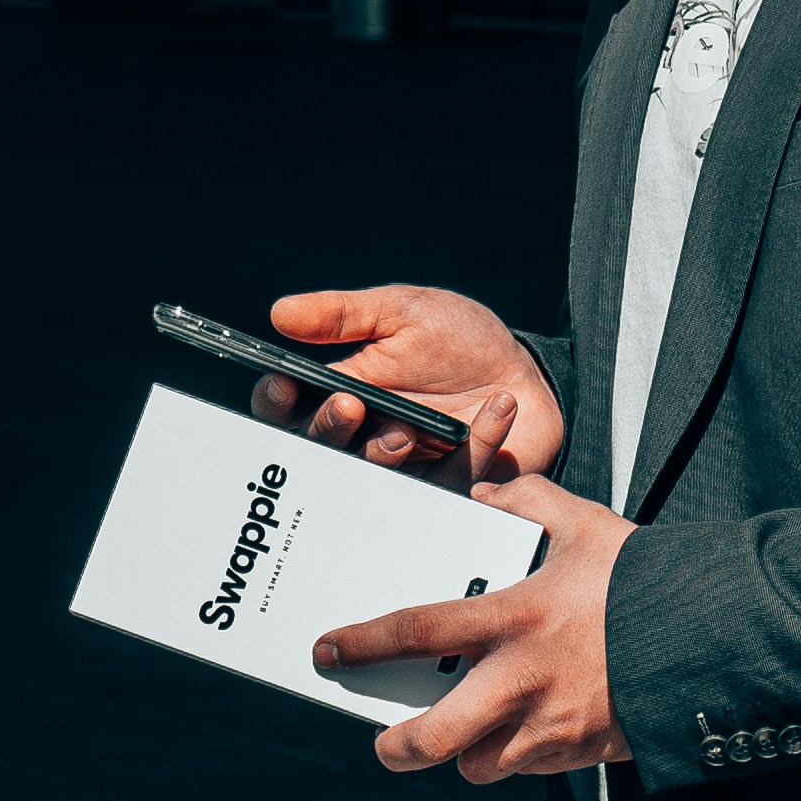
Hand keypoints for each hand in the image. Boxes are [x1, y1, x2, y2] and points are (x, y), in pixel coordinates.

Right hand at [256, 283, 563, 483]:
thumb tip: (279, 314)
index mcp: (340, 393)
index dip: (276, 402)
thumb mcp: (402, 312)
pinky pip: (456, 482)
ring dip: (382, 453)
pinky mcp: (453, 488)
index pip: (287, 408)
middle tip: (348, 406)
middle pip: (321, 451)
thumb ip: (344, 316)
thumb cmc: (455, 339)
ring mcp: (406, 469)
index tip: (281, 384)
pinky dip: (480, 445)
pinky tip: (500, 406)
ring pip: (373, 479)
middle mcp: (363, 437)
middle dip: (328, 431)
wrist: (524, 369)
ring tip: (405, 427)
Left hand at [312, 476, 633, 781]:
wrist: (718, 637)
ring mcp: (553, 726)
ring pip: (480, 766)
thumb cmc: (649, 579)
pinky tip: (532, 728)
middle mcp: (523, 680)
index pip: (417, 631)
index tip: (328, 650)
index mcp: (514, 618)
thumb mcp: (587, 525)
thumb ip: (529, 503)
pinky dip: (523, 754)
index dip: (364, 644)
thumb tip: (488, 492)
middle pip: (434, 739)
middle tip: (386, 742)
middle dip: (398, 747)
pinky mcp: (583, 752)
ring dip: (469, 754)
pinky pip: (532, 768)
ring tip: (472, 732)